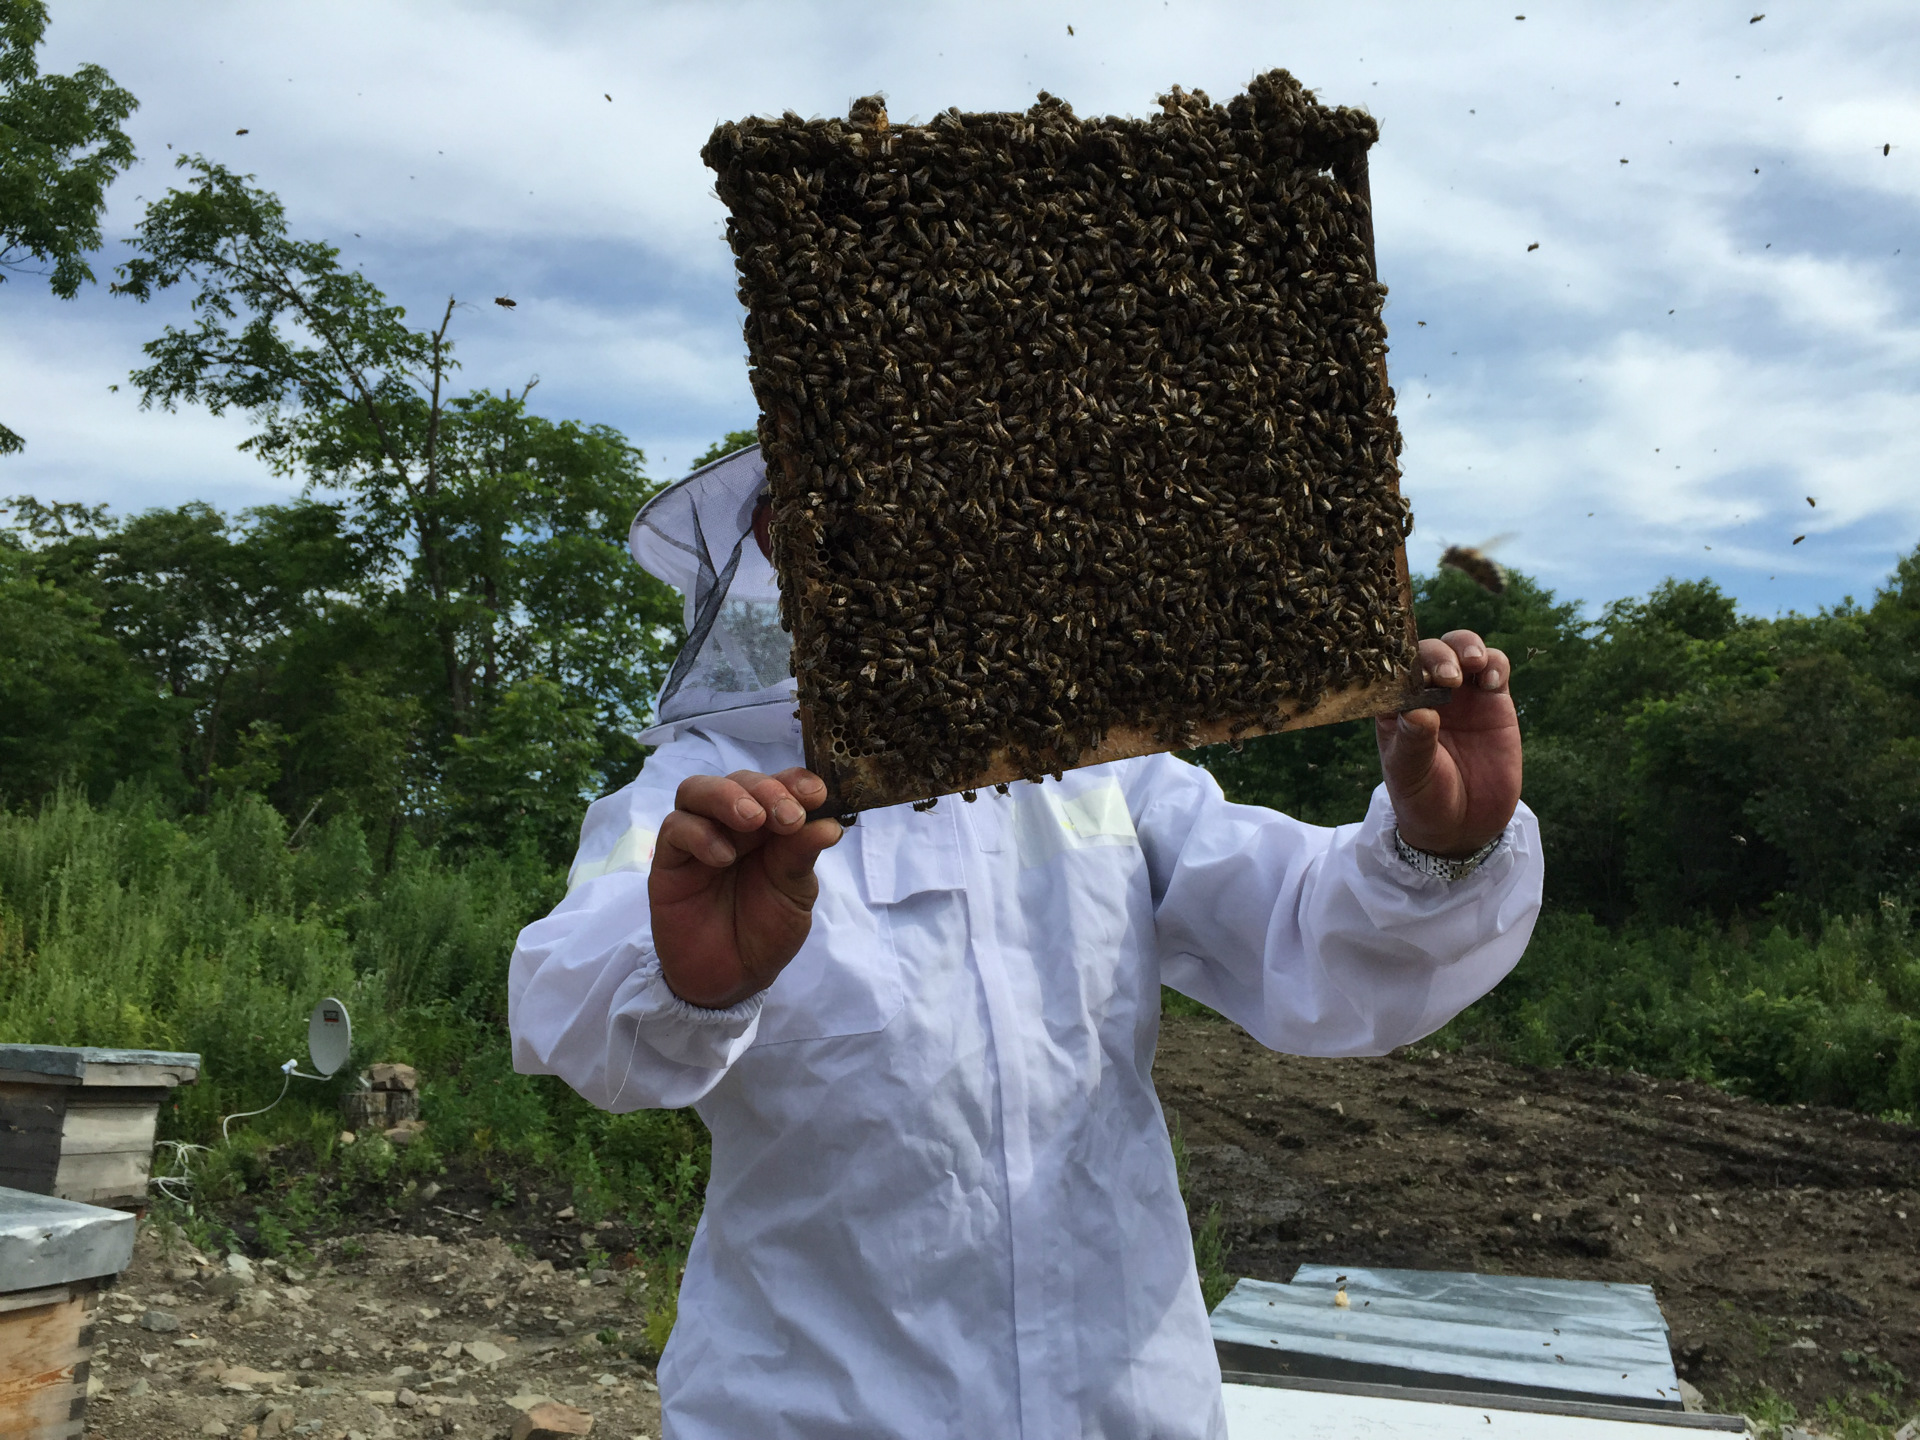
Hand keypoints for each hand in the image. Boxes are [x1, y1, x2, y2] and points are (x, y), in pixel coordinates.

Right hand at [650, 769, 843, 1007]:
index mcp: (770, 827)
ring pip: (698, 791)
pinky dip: (700, 834)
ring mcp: (698, 838)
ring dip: (728, 797)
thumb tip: (829, 824)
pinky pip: (675, 828)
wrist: (731, 979)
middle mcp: (732, 825)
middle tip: (788, 817)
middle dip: (767, 791)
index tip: (817, 794)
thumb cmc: (765, 931)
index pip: (779, 785)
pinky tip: (723, 857)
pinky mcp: (669, 860)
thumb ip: (801, 856)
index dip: (796, 781)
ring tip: (753, 821)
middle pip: (740, 781)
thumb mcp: (794, 895)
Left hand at [1374, 630, 1522, 858]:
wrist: (1463, 825)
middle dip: (1438, 656)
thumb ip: (1414, 742)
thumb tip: (1419, 711)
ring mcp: (1461, 694)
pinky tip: (1492, 681)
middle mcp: (1425, 692)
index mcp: (1394, 706)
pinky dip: (1495, 664)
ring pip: (1461, 648)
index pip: (1392, 670)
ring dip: (1466, 647)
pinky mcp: (1493, 700)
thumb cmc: (1423, 798)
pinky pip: (1495, 667)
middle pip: (1428, 652)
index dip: (1401, 663)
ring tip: (1472, 665)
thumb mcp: (1411, 775)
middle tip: (1449, 677)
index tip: (1413, 673)